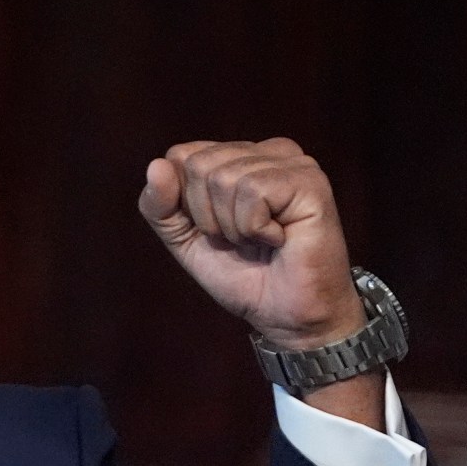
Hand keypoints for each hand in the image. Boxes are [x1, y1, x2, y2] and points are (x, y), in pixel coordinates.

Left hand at [140, 138, 365, 348]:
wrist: (285, 314)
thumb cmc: (242, 274)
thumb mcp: (184, 239)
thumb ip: (160, 205)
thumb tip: (157, 165)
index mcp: (240, 156)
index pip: (180, 156)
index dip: (184, 204)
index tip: (215, 229)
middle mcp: (268, 151)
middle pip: (199, 164)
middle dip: (207, 216)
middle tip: (241, 239)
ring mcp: (293, 162)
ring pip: (223, 178)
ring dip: (232, 226)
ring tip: (261, 240)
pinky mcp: (309, 181)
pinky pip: (252, 191)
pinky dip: (253, 227)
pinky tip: (279, 238)